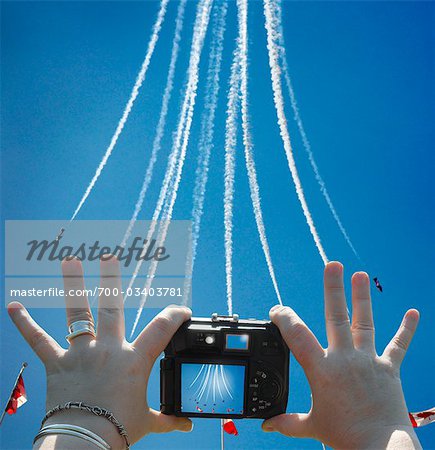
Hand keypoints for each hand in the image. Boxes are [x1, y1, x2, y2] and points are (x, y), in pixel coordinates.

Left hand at [8, 256, 192, 448]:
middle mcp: (109, 350)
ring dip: (73, 286)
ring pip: (78, 313)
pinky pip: (38, 340)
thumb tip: (187, 426)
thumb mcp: (148, 423)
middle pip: (113, 306)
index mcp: (135, 361)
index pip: (162, 329)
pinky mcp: (57, 364)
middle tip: (109, 257)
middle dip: (111, 279)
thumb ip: (169, 420)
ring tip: (69, 261)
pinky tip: (12, 306)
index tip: (183, 310)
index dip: (176, 315)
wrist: (84, 444)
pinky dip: (25, 323)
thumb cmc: (118, 432)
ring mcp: (81, 354)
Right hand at [262, 261, 421, 449]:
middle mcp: (345, 359)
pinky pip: (398, 346)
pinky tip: (414, 312)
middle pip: (336, 317)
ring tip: (360, 274)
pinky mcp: (388, 369)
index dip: (284, 318)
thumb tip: (266, 425)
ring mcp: (368, 361)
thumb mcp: (311, 427)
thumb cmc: (344, 437)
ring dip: (361, 298)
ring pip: (363, 323)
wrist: (380, 449)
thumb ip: (287, 423)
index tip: (277, 309)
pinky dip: (407, 330)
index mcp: (322, 370)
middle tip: (332, 265)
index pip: (297, 336)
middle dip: (333, 289)